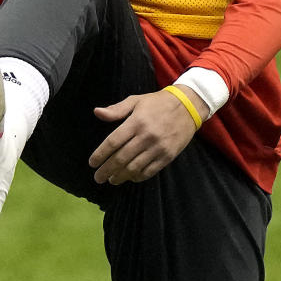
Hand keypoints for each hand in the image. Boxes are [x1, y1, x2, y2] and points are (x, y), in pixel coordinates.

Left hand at [89, 87, 206, 184]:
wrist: (188, 106)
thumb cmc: (158, 103)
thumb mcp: (136, 100)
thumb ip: (116, 109)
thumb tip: (97, 112)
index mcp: (136, 122)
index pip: (113, 142)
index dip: (100, 155)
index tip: (92, 163)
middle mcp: (146, 136)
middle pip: (121, 158)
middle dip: (106, 170)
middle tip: (98, 177)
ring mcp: (158, 147)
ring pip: (134, 168)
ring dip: (120, 176)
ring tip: (112, 180)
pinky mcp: (168, 155)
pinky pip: (150, 171)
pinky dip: (138, 177)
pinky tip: (130, 177)